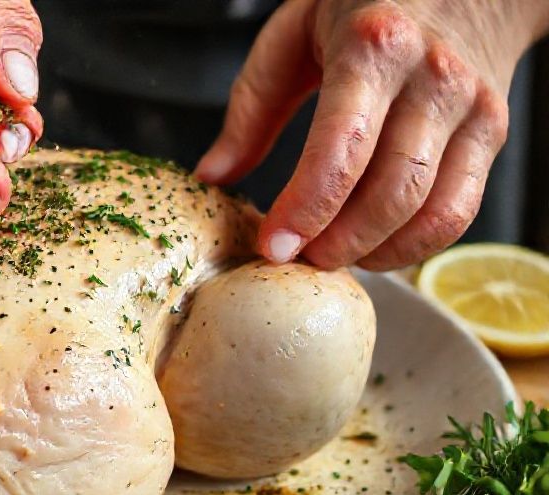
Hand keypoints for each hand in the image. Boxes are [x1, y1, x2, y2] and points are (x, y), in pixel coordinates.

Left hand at [197, 0, 548, 269]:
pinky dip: (414, 246)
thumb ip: (250, 108)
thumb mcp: (292, 35)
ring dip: (374, 251)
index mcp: (373, 47)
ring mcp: (470, 107)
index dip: (306, 207)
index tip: (274, 245)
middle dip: (338, 242)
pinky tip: (375, 246)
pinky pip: (460, 211)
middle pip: (390, 191)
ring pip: (430, 209)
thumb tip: (213, 175)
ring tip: (330, 254)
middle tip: (298, 258)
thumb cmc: (368, 5)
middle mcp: (431, 77)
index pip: (341, 147)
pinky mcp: (491, 134)